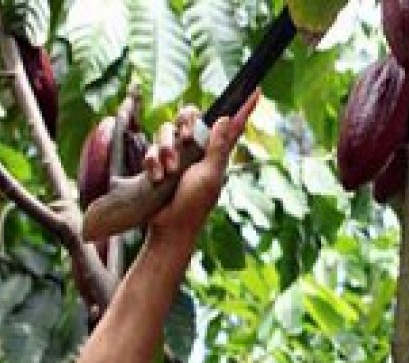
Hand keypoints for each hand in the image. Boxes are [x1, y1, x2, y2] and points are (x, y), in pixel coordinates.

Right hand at [143, 92, 258, 241]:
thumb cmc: (194, 204)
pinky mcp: (159, 162)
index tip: (257, 90)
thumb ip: (217, 147)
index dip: (244, 108)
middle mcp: (198, 149)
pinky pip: (152, 148)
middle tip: (185, 137)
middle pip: (190, 116)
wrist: (169, 225)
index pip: (233, 125)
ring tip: (168, 170)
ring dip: (165, 149)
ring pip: (166, 130)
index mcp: (216, 152)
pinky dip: (152, 161)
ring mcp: (177, 155)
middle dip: (184, 122)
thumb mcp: (210, 175)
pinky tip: (156, 175)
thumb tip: (225, 118)